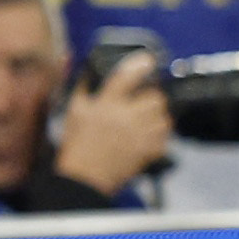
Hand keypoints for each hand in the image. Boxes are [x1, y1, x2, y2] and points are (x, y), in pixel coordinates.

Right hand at [57, 60, 176, 194]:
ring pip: (164, 115)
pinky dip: (160, 135)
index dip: (140, 65)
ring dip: (157, 116)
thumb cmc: (76, 145)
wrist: (84, 178)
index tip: (148, 60)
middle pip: (155, 96)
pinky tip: (147, 137)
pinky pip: (166, 136)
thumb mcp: (72, 113)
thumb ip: (83, 89)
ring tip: (146, 120)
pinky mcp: (150, 149)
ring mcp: (141, 133)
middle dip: (152, 97)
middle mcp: (126, 116)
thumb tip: (90, 71)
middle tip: (143, 102)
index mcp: (105, 104)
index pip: (126, 77)